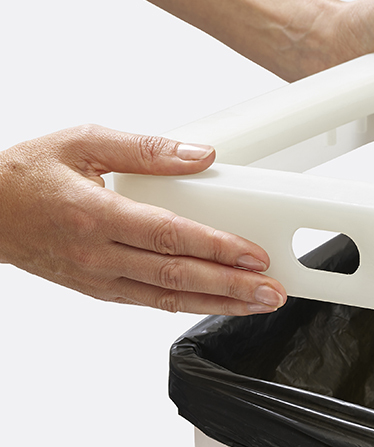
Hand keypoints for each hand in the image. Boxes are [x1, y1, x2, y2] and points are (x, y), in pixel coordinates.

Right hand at [0, 125, 286, 314]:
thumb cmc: (29, 175)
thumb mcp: (84, 142)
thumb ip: (146, 149)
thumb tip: (201, 155)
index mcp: (95, 215)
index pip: (170, 235)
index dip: (217, 247)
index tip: (255, 254)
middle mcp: (98, 256)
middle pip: (178, 275)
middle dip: (232, 286)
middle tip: (271, 290)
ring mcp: (100, 280)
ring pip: (170, 298)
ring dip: (220, 304)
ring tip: (258, 303)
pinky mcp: (101, 292)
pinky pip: (153, 303)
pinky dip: (190, 304)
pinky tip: (220, 303)